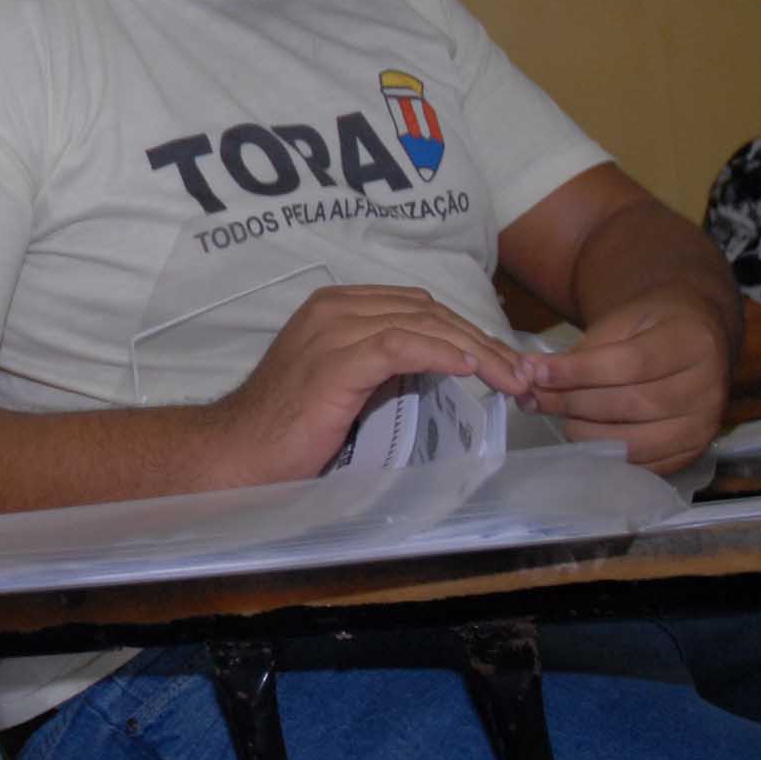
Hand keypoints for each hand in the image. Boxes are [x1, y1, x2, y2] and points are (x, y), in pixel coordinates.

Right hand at [207, 285, 535, 481]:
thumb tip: (443, 368)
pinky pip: (401, 345)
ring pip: (423, 326)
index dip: (467, 331)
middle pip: (429, 312)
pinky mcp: (336, 361)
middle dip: (482, 342)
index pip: (419, 306)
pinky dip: (442, 355)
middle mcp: (334, 308)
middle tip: (522, 376)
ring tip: (512, 381)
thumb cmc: (288, 428)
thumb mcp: (343, 382)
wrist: (238, 453)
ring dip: (477, 353)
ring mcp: (333, 331)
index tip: (505, 364)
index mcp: (335, 306)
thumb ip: (381, 364)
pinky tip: (471, 373)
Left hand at [526, 283, 730, 471]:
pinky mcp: (693, 452)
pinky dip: (605, 452)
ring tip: (556, 413)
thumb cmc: (651, 327)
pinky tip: (581, 432)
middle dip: (573, 403)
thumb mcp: (621, 321)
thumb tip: (529, 375)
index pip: (631, 363)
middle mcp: (708, 387)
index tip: (536, 372)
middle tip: (535, 396)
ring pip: (635, 440)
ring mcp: (704, 425)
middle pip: (632, 404)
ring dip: (583, 430)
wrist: (693, 339)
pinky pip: (643, 463)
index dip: (579, 371)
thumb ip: (582, 351)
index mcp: (693, 342)